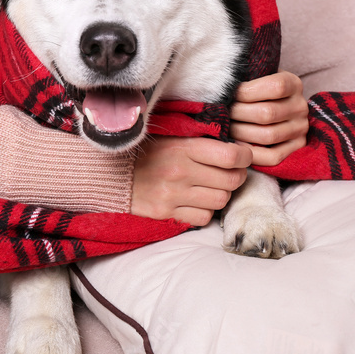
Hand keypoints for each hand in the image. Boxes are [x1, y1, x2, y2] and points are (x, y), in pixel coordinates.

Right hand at [131, 136, 251, 224]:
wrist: (110, 172)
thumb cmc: (144, 152)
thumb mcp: (171, 136)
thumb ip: (199, 141)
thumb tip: (234, 146)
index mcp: (182, 148)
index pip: (231, 156)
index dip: (245, 156)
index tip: (243, 155)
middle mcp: (180, 172)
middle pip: (232, 180)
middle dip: (236, 176)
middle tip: (229, 172)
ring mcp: (174, 195)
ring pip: (221, 200)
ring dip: (222, 194)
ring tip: (212, 186)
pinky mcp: (167, 212)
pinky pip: (203, 217)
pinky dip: (205, 210)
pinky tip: (197, 200)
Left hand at [229, 70, 308, 166]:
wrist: (270, 105)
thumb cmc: (254, 88)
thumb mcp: (254, 76)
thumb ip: (243, 77)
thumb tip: (220, 84)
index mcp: (293, 83)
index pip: (276, 87)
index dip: (247, 91)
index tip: (228, 93)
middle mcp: (300, 107)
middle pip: (267, 113)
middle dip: (237, 114)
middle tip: (218, 113)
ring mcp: (300, 129)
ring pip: (268, 136)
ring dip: (239, 133)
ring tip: (222, 128)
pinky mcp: (296, 148)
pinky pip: (273, 157)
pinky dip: (250, 152)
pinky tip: (233, 145)